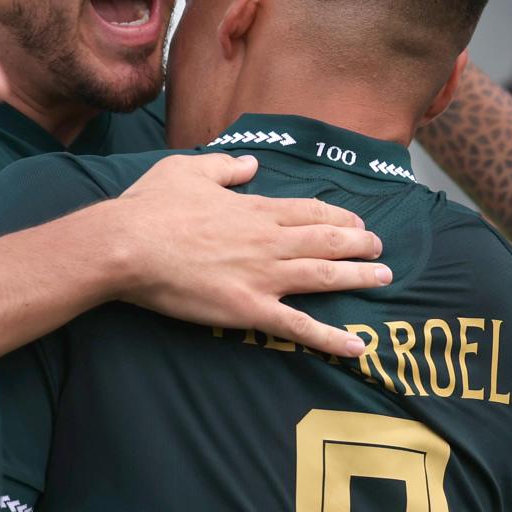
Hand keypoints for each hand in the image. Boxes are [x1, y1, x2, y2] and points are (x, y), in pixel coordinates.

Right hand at [112, 153, 389, 358]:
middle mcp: (268, 241)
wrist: (127, 246)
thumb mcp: (188, 170)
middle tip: (380, 249)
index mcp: (255, 209)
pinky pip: (299, 327)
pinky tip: (357, 346)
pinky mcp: (250, 310)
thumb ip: (225, 167)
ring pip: (324, 277)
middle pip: (327, 241)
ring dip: (358, 277)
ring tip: (384, 278)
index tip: (356, 222)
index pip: (309, 212)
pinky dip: (331, 338)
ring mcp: (263, 276)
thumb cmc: (151, 207)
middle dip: (359, 244)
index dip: (338, 217)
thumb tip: (251, 164)